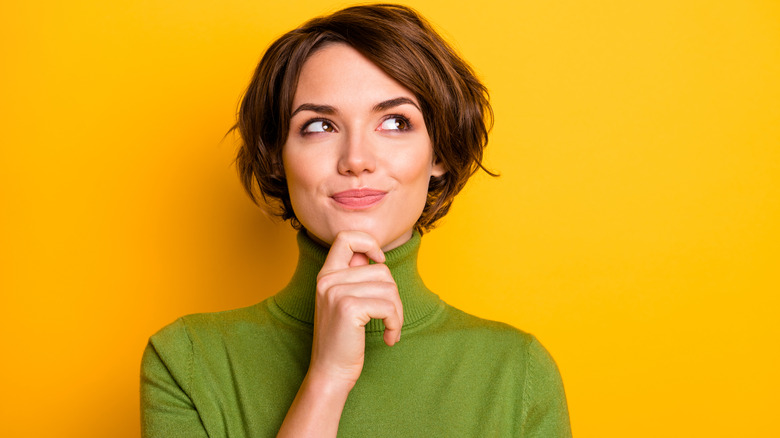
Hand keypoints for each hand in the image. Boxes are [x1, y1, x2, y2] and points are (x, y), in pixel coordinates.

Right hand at [308, 230, 403, 388]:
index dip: (368, 242)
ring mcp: (336, 292)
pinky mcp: (349, 307)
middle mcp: (328, 279)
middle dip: (394, 296)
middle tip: (390, 318)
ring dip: (397, 313)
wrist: (330, 372)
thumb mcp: (344, 302)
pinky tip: (389, 337)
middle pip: (381, 270)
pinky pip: (388, 306)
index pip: (346, 237)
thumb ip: (355, 277)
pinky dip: (395, 324)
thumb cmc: (343, 339)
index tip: (379, 260)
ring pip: (389, 288)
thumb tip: (376, 256)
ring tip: (390, 329)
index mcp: (326, 274)